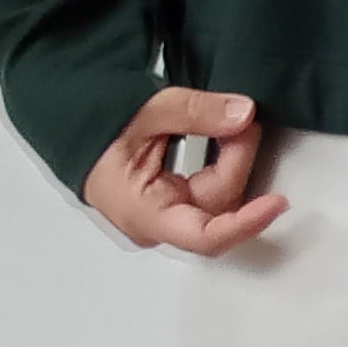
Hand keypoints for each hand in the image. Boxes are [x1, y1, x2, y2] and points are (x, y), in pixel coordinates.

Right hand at [80, 87, 289, 251]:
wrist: (71, 123)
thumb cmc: (94, 126)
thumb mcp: (145, 111)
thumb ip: (196, 113)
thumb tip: (243, 115)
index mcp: (143, 213)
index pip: (205, 235)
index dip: (246, 222)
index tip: (277, 202)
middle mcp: (158, 223)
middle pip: (218, 204)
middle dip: (237, 159)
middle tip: (243, 117)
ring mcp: (167, 215)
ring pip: (219, 195)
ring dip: (231, 158)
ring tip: (232, 123)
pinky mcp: (173, 202)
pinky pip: (209, 187)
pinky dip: (221, 161)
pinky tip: (224, 138)